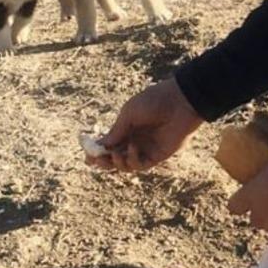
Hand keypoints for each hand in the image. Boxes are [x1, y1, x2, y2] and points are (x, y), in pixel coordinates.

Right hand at [88, 77, 203, 171]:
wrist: (179, 102)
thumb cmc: (153, 102)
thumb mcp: (129, 114)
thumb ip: (116, 131)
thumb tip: (101, 145)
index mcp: (127, 127)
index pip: (109, 143)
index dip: (97, 150)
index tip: (87, 156)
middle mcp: (135, 139)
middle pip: (115, 157)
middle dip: (104, 161)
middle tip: (96, 161)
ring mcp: (146, 148)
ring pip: (126, 165)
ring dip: (117, 163)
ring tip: (115, 154)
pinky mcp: (157, 156)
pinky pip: (140, 165)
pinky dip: (133, 160)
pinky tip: (133, 148)